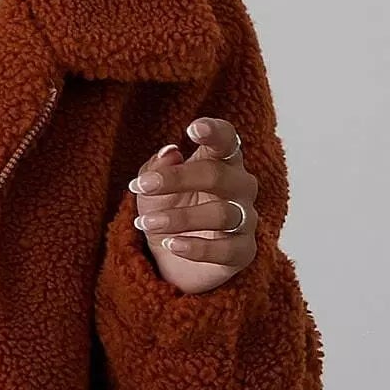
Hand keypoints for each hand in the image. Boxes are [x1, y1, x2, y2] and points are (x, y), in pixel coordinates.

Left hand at [128, 116, 259, 295]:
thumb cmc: (167, 211)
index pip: (226, 140)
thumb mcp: (150, 189)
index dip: (214, 132)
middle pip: (219, 175)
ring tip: (146, 223)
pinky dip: (198, 248)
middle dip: (178, 179)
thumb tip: (170, 152)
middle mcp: (240, 186)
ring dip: (179, 218)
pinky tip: (172, 245)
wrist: (172, 260)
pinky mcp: (243, 251)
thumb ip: (156, 168)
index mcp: (221, 161)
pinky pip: (227, 249)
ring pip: (221, 213)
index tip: (192, 129)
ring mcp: (245, 219)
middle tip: (143, 186)